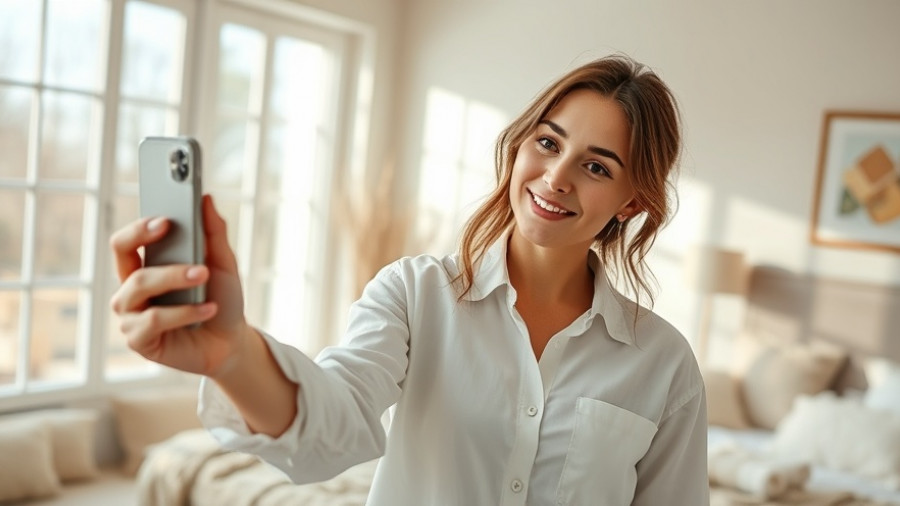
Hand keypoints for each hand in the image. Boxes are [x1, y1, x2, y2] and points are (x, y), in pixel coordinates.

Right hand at [110, 194, 251, 376]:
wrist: (231, 341)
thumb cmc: (222, 299)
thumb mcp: (223, 264)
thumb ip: (214, 232)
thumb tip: (206, 198)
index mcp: (144, 265)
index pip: (125, 241)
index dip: (138, 228)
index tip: (166, 220)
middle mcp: (130, 289)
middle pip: (125, 259)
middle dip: (163, 255)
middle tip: (198, 262)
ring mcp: (131, 315)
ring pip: (140, 287)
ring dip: (176, 280)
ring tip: (205, 279)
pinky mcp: (139, 340)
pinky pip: (153, 320)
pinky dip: (184, 313)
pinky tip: (208, 310)